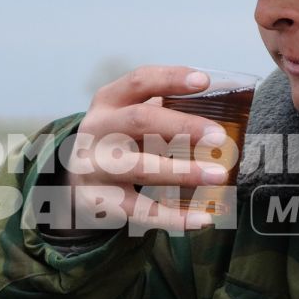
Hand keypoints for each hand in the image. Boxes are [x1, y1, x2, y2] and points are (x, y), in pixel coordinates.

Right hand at [61, 66, 229, 233]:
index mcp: (108, 101)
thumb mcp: (128, 118)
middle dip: (183, 126)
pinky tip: (202, 219)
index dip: (171, 79)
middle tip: (219, 136)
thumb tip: (223, 109)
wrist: (75, 183)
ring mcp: (95, 167)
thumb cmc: (119, 142)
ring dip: (184, 172)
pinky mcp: (100, 201)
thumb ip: (163, 110)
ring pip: (141, 168)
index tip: (204, 81)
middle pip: (140, 121)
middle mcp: (97, 130)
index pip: (139, 81)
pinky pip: (141, 211)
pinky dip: (174, 217)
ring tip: (219, 175)